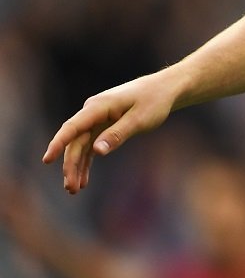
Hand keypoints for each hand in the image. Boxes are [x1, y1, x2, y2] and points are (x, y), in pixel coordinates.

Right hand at [43, 72, 178, 193]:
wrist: (164, 89)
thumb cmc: (154, 101)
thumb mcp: (139, 119)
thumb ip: (118, 134)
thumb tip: (96, 152)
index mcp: (99, 106)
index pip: (72, 127)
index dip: (58, 143)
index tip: (47, 160)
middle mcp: (93, 111)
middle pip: (75, 141)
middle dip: (71, 165)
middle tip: (71, 188)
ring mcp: (97, 118)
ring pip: (81, 145)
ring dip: (77, 166)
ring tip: (74, 189)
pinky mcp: (103, 124)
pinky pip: (90, 145)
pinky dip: (87, 161)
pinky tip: (84, 179)